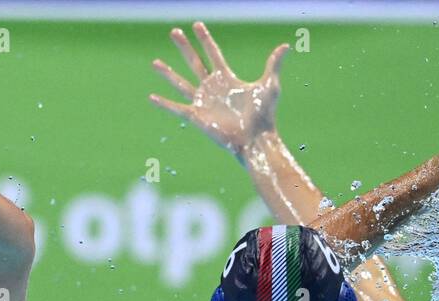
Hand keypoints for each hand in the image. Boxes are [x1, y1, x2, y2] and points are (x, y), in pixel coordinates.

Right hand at [149, 21, 288, 154]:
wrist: (255, 138)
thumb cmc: (264, 115)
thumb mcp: (270, 85)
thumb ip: (274, 64)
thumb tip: (287, 45)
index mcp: (227, 78)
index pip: (213, 54)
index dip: (205, 39)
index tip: (197, 24)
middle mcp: (212, 88)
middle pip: (194, 62)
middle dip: (184, 46)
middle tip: (174, 31)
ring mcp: (203, 102)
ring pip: (181, 83)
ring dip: (167, 73)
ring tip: (154, 62)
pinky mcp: (196, 116)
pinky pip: (176, 108)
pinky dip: (163, 104)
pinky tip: (151, 97)